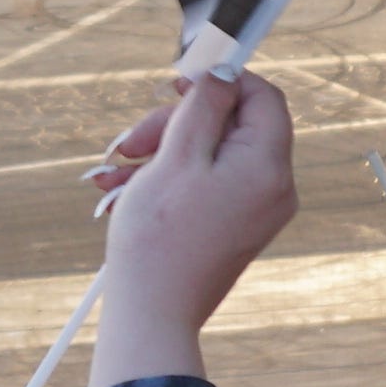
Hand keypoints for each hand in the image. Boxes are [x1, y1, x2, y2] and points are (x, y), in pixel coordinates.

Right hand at [87, 73, 296, 386]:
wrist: (152, 315)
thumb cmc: (160, 237)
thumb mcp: (177, 156)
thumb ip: (205, 106)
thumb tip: (225, 71)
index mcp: (268, 165)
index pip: (262, 96)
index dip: (220, 80)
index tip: (177, 83)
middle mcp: (273, 187)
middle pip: (229, 125)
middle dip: (172, 125)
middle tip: (129, 143)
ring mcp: (254, 210)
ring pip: (208, 154)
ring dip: (158, 153)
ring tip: (113, 174)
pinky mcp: (233, 226)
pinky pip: (204, 184)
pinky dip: (166, 180)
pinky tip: (121, 192)